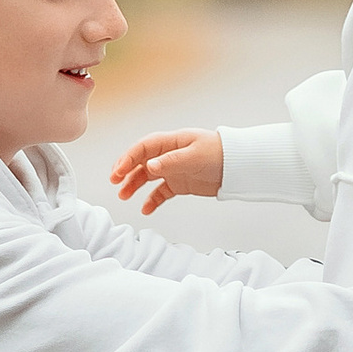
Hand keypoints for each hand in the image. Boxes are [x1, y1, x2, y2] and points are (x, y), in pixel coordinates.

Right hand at [110, 128, 224, 215]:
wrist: (238, 166)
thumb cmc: (219, 153)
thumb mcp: (194, 156)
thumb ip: (171, 161)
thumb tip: (149, 166)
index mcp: (171, 142)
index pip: (143, 148)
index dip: (128, 158)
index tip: (119, 171)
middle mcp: (168, 155)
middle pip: (141, 161)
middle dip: (125, 170)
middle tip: (114, 181)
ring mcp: (173, 169)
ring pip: (147, 177)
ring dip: (133, 185)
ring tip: (123, 196)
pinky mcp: (180, 183)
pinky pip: (161, 192)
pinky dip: (152, 200)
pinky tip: (146, 209)